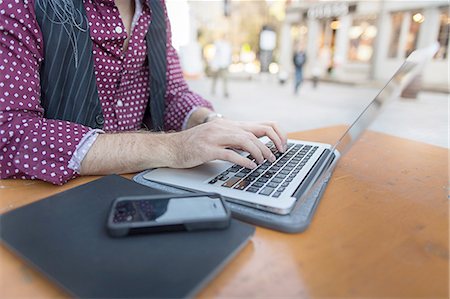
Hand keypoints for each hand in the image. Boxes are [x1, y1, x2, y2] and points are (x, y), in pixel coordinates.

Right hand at [168, 119, 287, 168]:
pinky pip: (230, 154)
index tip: (282, 146)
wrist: (172, 147)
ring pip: (246, 141)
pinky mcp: (208, 149)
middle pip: (256, 132)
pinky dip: (244, 161)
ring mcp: (215, 137)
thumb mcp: (219, 137)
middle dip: (270, 145)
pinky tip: (250, 166)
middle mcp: (224, 127)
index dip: (276, 134)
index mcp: (230, 124)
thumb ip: (236, 139)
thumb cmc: (196, 144)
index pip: (262, 124)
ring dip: (259, 153)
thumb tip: (256, 148)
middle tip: (275, 157)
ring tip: (264, 163)